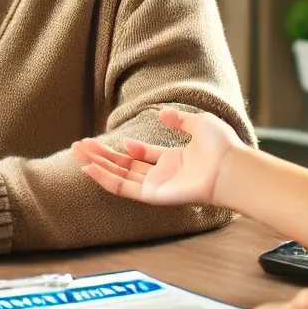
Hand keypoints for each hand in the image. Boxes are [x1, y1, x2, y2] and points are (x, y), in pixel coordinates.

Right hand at [71, 107, 243, 206]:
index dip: (129, 149)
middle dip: (102, 156)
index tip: (118, 140)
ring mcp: (156, 186)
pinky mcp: (152, 195)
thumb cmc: (222, 147)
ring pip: (118, 176)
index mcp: (173, 161)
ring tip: (77, 153)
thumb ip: (179, 120)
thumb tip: (162, 113)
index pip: (143, 157)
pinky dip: (104, 179)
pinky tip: (88, 168)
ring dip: (97, 165)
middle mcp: (162, 175)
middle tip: (80, 146)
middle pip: (125, 167)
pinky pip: (123, 188)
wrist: (230, 166)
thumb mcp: (199, 124)